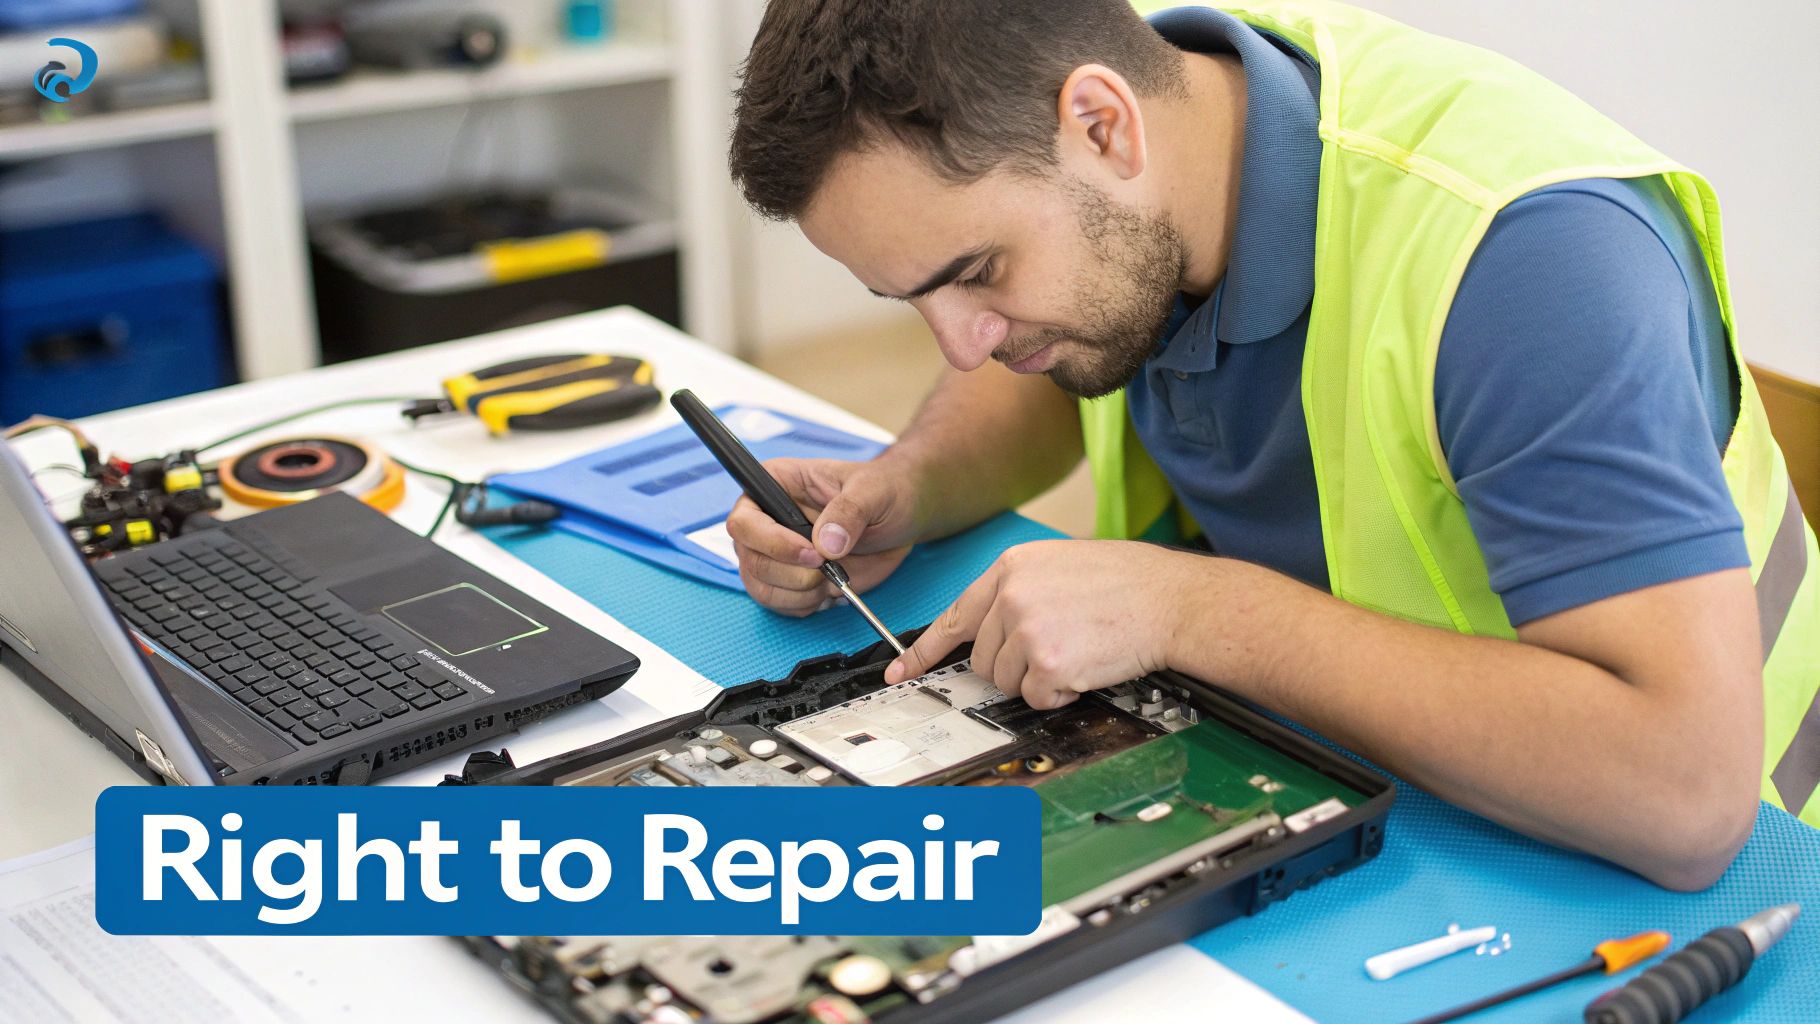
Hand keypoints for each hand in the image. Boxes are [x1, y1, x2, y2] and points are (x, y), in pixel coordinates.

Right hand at [725, 456, 922, 615]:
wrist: (902, 516)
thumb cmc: (885, 490)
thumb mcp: (873, 491)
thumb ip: (849, 511)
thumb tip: (826, 544)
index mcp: (776, 485)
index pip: (744, 520)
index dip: (772, 543)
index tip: (813, 553)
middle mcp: (767, 520)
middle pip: (750, 560)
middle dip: (791, 574)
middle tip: (829, 569)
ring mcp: (775, 552)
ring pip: (761, 587)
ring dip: (799, 594)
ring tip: (833, 579)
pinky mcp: (789, 578)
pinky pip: (779, 604)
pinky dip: (805, 605)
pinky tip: (831, 590)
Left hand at [883, 540, 1209, 707]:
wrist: (1173, 601)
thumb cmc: (1131, 585)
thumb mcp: (1062, 565)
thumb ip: (1020, 590)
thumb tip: (992, 629)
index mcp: (1011, 567)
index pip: (954, 615)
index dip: (924, 650)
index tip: (902, 670)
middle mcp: (1011, 596)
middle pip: (981, 658)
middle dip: (1011, 666)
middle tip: (1055, 649)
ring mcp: (1026, 630)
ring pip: (1004, 681)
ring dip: (1036, 680)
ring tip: (1076, 651)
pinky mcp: (1046, 664)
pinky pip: (1034, 698)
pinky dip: (1058, 694)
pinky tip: (1085, 666)